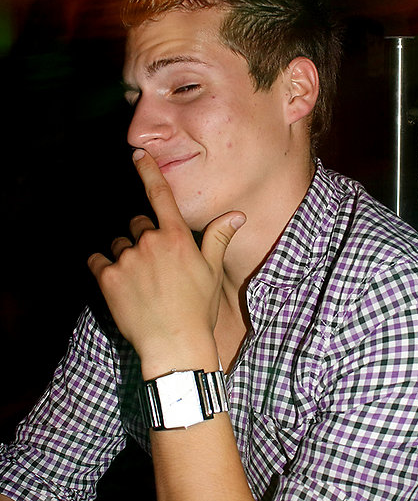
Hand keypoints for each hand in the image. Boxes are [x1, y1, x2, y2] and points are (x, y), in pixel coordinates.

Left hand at [88, 149, 244, 372]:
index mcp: (177, 237)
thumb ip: (218, 238)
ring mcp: (128, 259)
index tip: (136, 155)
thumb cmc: (198, 309)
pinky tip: (119, 286)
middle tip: (154, 267)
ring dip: (125, 256)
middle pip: (137, 225)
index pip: (160, 195)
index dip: (148, 171)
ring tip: (140, 283)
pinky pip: (98, 261)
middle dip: (142, 239)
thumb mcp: (212, 272)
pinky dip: (104, 269)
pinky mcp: (108, 278)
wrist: (174, 345)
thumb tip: (236, 215)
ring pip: (119, 245)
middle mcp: (151, 242)